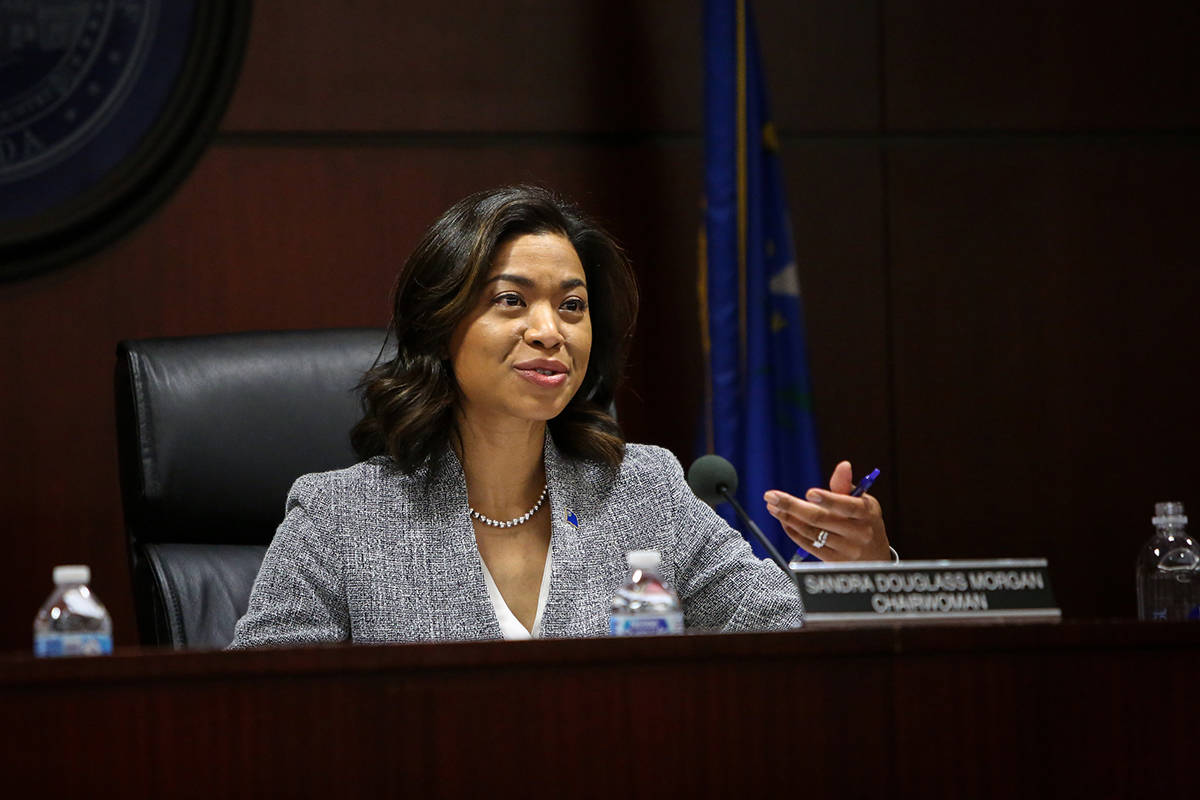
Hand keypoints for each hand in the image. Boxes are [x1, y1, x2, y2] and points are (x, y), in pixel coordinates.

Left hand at [763, 461, 889, 561]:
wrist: (875, 558)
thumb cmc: (864, 522)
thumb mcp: (862, 502)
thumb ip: (846, 486)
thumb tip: (843, 465)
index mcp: (866, 513)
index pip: (846, 505)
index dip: (828, 499)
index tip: (809, 492)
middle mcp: (858, 532)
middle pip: (820, 519)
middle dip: (792, 506)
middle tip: (771, 496)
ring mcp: (845, 549)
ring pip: (810, 532)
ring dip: (788, 518)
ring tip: (773, 506)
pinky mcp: (833, 561)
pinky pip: (808, 545)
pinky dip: (793, 531)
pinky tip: (784, 520)